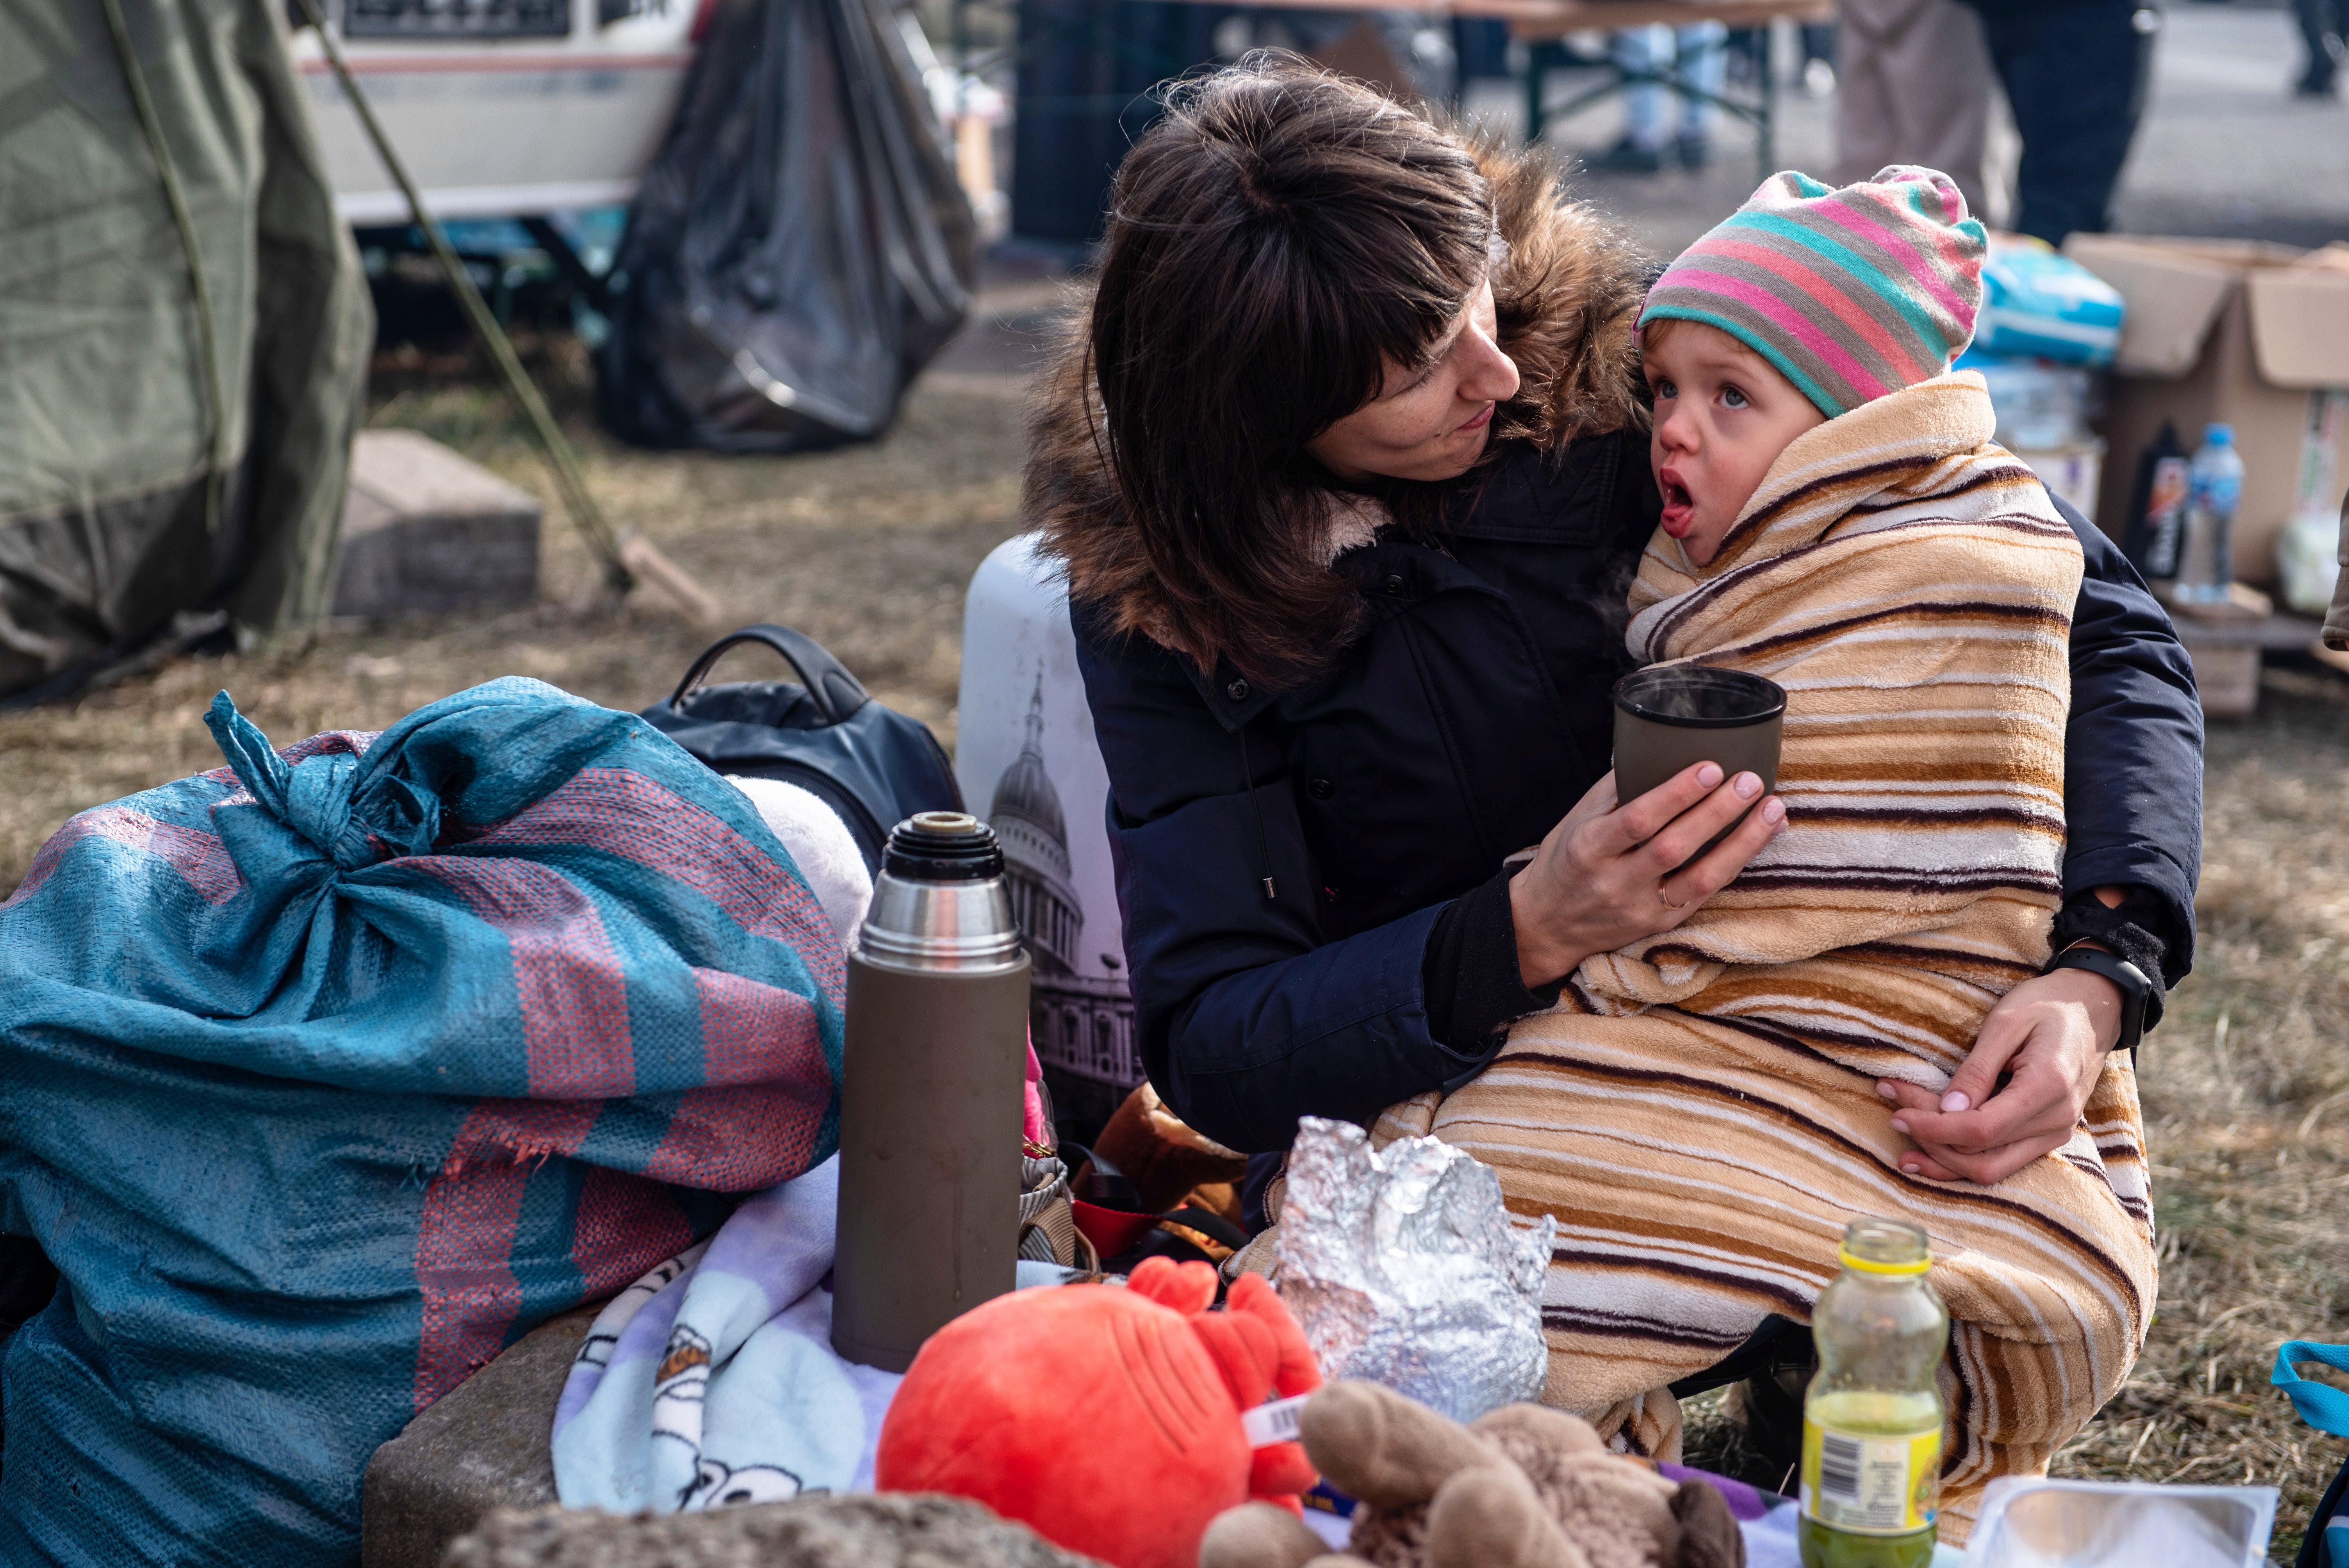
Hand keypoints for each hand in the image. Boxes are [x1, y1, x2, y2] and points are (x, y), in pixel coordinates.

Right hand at [1509, 762, 1786, 988]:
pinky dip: (1736, 863)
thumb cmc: (1565, 861)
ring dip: (1742, 842)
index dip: (1676, 794)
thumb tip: (1658, 748)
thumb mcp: (1576, 820)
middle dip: (1718, 813)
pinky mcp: (1661, 924)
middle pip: (1674, 847)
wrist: (1546, 925)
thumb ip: (1615, 790)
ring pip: (1701, 877)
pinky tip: (1760, 837)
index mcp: (1589, 848)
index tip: (1710, 767)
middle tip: (1750, 781)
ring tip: (1772, 810)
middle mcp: (1615, 882)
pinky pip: (1705, 893)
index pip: (1638, 821)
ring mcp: (1641, 907)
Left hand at [1877, 967, 2123, 1184]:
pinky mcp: (2047, 1136)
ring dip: (1943, 1158)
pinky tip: (1930, 1153)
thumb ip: (1977, 1069)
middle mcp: (2056, 1120)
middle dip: (1931, 1140)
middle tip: (1894, 1113)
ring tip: (1902, 1141)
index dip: (1934, 1128)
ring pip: (1991, 1169)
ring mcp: (2055, 1133)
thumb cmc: (2047, 1006)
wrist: (2093, 1008)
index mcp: (2047, 1087)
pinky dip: (1964, 1160)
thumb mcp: (2006, 1023)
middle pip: (1982, 1155)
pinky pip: (2003, 1161)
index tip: (1897, 1113)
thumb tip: (1948, 1109)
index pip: (1982, 1129)